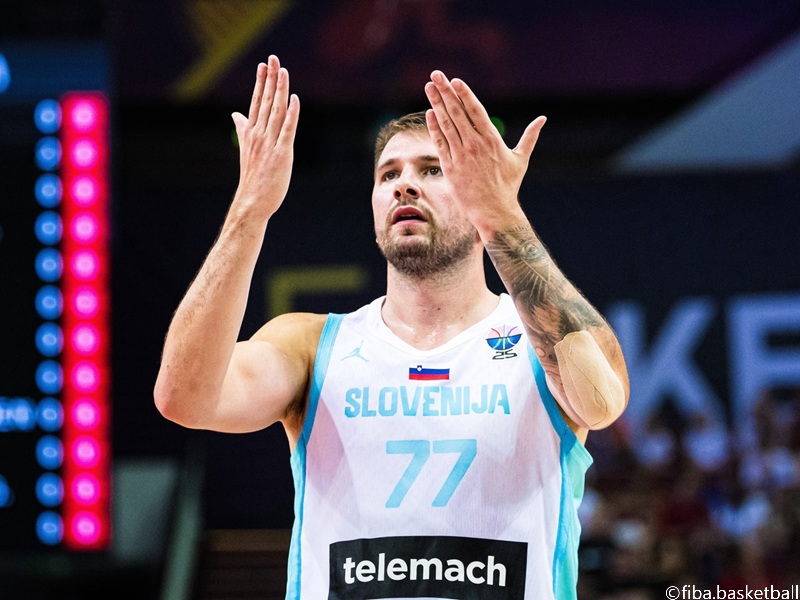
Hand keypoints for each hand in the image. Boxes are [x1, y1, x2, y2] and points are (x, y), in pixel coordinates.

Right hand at [231, 55, 299, 220]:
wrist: (253, 201)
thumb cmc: (253, 177)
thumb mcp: (246, 149)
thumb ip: (242, 129)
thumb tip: (235, 114)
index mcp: (251, 133)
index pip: (256, 101)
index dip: (261, 82)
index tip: (264, 64)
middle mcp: (259, 134)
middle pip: (266, 101)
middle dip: (270, 79)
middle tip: (273, 58)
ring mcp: (270, 143)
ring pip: (276, 111)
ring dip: (280, 90)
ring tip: (283, 71)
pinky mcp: (281, 154)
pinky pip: (287, 130)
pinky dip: (291, 114)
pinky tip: (294, 100)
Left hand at [424, 70, 545, 232]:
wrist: (493, 211)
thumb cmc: (508, 186)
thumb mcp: (521, 159)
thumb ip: (530, 137)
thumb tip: (543, 118)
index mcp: (492, 140)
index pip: (476, 111)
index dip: (465, 94)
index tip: (455, 80)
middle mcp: (475, 145)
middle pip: (457, 113)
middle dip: (445, 92)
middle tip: (436, 74)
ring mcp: (461, 156)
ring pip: (446, 124)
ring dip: (437, 104)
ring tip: (429, 87)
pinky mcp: (450, 167)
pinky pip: (440, 143)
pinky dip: (434, 127)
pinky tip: (430, 113)